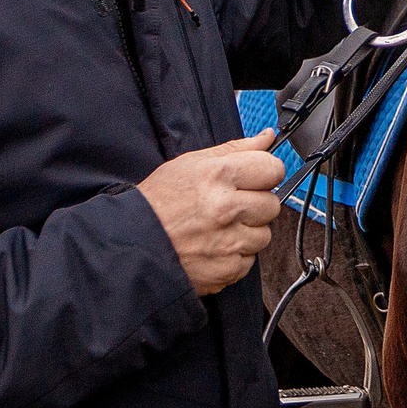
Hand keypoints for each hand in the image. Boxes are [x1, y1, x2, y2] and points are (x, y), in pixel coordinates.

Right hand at [136, 130, 285, 294]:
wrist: (133, 243)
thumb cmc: (159, 202)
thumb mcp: (191, 163)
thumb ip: (235, 149)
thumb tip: (267, 138)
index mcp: (219, 176)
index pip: (273, 169)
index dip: (265, 173)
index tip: (255, 178)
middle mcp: (226, 209)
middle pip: (272, 204)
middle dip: (256, 204)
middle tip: (230, 206)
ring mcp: (228, 242)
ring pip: (265, 235)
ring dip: (247, 232)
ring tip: (219, 228)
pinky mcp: (227, 269)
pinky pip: (249, 260)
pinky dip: (236, 255)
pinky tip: (213, 246)